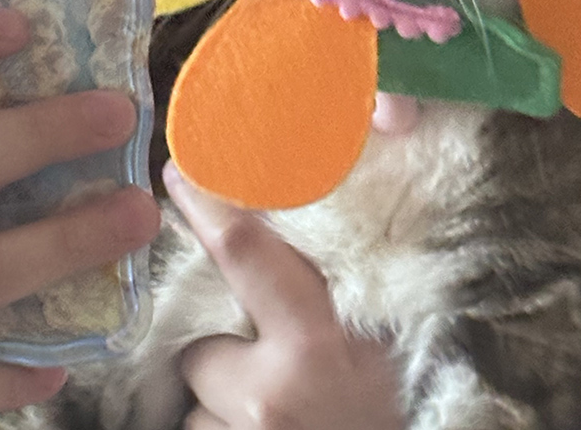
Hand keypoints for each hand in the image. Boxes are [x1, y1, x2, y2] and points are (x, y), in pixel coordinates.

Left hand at [164, 163, 402, 429]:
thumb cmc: (402, 400)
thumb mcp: (378, 336)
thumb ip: (330, 286)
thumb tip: (276, 219)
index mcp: (319, 340)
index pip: (244, 252)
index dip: (205, 207)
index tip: (179, 173)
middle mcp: (272, 393)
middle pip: (201, 346)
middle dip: (222, 350)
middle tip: (273, 362)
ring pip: (200, 399)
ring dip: (226, 401)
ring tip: (287, 408)